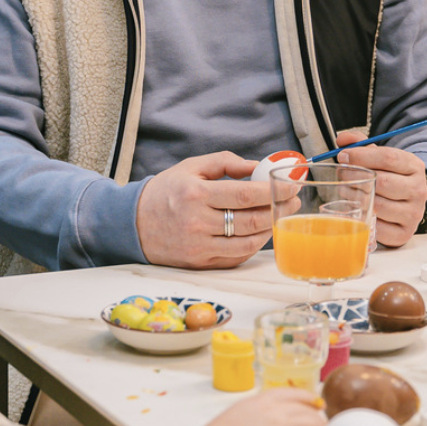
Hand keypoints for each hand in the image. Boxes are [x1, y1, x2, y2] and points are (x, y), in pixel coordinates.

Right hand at [136, 151, 294, 268]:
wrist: (132, 223)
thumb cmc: (165, 191)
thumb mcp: (191, 167)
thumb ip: (226, 162)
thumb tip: (258, 166)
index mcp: (196, 194)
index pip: (245, 194)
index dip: (273, 191)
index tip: (292, 186)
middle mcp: (197, 222)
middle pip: (251, 220)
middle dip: (279, 210)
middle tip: (294, 203)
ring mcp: (198, 246)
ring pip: (248, 242)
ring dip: (270, 229)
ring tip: (281, 217)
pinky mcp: (199, 262)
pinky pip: (236, 257)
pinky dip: (253, 245)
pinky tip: (261, 232)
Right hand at [196, 388, 325, 425]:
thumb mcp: (235, 415)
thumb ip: (254, 414)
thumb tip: (265, 423)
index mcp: (259, 401)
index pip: (292, 393)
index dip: (308, 398)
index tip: (315, 403)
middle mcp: (272, 411)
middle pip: (307, 410)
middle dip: (318, 419)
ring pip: (315, 425)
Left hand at [334, 129, 426, 246]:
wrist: (406, 203)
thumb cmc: (389, 177)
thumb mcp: (379, 157)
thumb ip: (360, 144)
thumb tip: (343, 139)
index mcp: (414, 166)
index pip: (388, 157)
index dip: (361, 156)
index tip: (343, 156)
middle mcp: (418, 190)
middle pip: (382, 182)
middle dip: (355, 177)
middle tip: (342, 175)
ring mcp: (413, 213)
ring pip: (378, 205)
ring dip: (355, 197)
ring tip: (346, 190)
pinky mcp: (404, 233)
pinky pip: (378, 227)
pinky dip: (363, 218)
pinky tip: (357, 209)